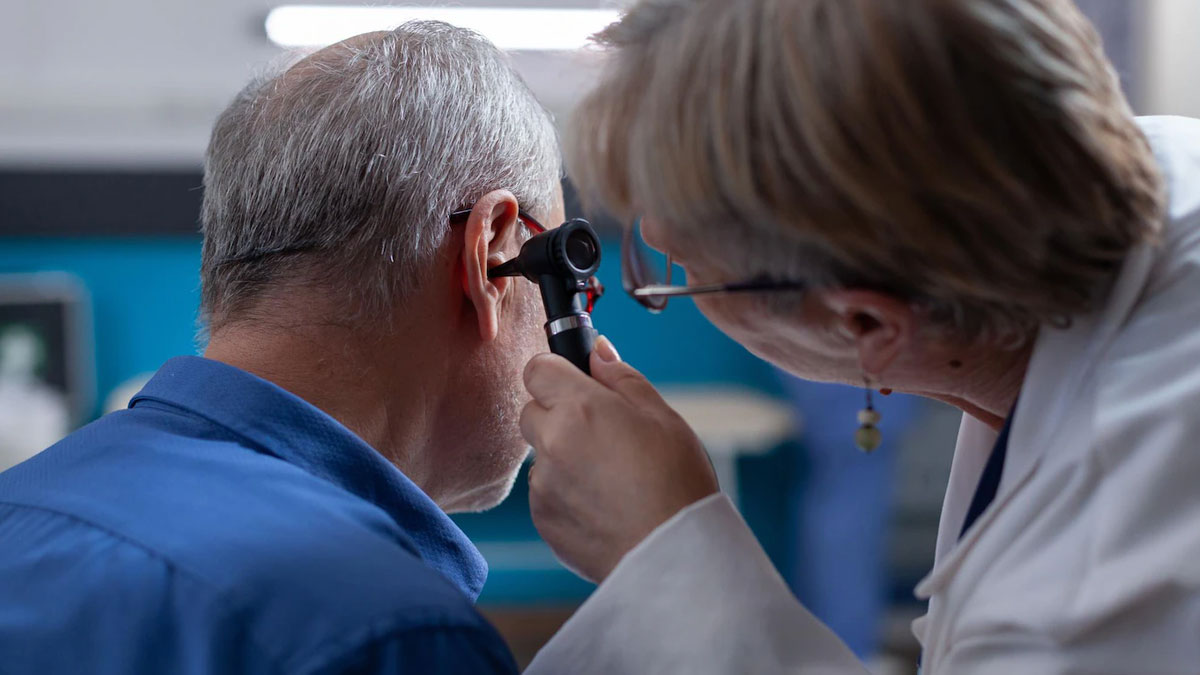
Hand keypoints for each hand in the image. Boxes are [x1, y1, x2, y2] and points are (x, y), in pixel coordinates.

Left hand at [520, 337, 719, 582]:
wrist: (673, 555)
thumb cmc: (677, 482)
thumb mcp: (662, 416)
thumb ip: (621, 378)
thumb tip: (597, 352)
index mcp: (579, 408)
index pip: (537, 368)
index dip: (557, 371)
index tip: (576, 381)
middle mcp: (552, 443)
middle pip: (531, 410)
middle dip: (558, 413)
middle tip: (600, 431)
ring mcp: (543, 485)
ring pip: (540, 454)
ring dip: (562, 455)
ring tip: (609, 475)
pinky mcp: (542, 519)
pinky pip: (544, 492)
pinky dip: (564, 492)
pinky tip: (603, 503)